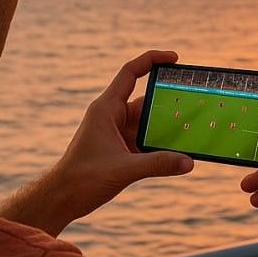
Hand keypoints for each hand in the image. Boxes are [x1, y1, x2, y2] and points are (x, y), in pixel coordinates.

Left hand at [48, 50, 194, 222]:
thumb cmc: (83, 179)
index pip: (131, 73)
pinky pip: (145, 139)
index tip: (175, 58)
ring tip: (193, 129)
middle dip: (169, 102)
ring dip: (166, 126)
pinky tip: (178, 151)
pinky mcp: (120, 149)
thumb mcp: (124, 170)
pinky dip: (160, 144)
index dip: (152, 60)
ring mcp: (116, 132)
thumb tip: (189, 162)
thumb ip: (158, 164)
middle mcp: (112, 116)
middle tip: (195, 103)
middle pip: (146, 100)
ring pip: (148, 123)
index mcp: (106, 108)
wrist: (62, 198)